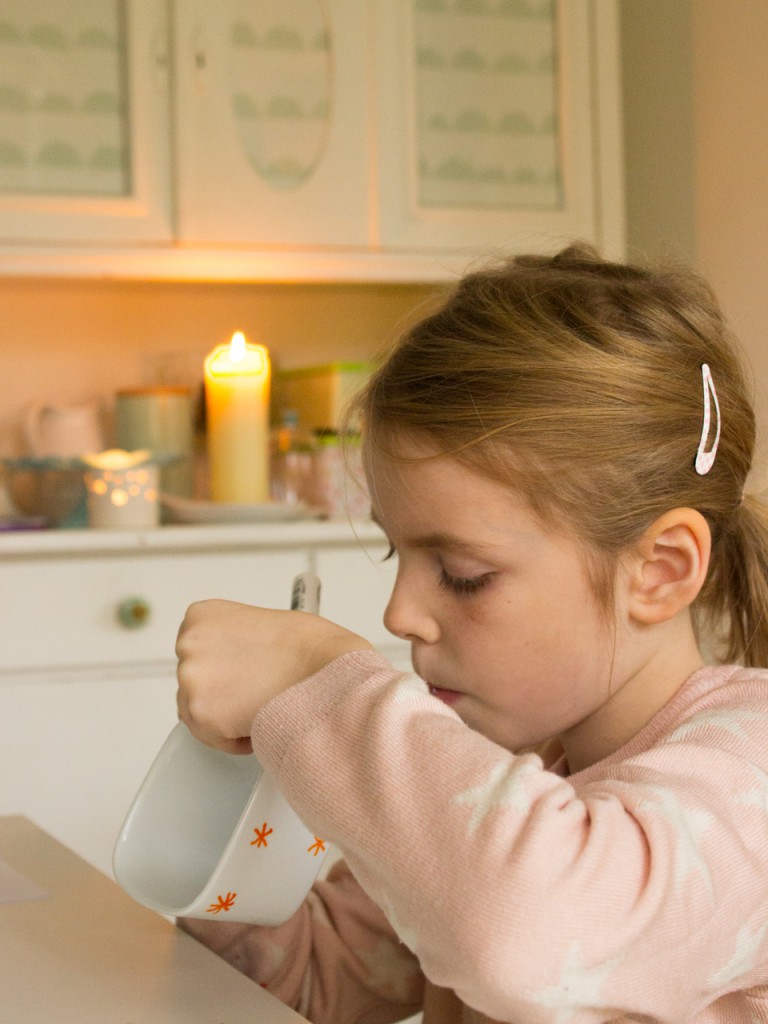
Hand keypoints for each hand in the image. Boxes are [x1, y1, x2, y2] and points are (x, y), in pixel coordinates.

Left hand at [175, 599, 371, 753]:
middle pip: (193, 682)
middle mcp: (190, 643)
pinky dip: (233, 737)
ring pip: (198, 712)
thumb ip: (235, 642)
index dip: (223, 667)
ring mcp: (191, 678)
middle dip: (222, 692)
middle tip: (255, 692)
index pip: (196, 652)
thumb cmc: (309, 648)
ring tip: (261, 705)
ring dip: (226, 716)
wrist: (325, 670)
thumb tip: (233, 666)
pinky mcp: (200, 712)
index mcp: (202, 616)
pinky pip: (211, 736)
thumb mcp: (263, 624)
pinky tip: (260, 719)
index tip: (241, 673)